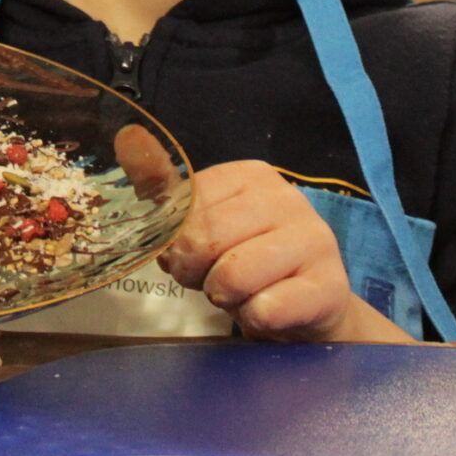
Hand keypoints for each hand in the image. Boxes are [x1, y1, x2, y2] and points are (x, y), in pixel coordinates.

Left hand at [157, 160, 411, 343]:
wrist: (307, 309)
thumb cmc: (246, 262)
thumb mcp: (201, 224)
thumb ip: (161, 187)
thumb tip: (127, 135)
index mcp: (252, 176)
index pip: (186, 208)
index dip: (176, 244)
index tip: (195, 254)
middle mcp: (287, 198)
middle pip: (205, 241)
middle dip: (196, 274)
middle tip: (215, 281)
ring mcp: (314, 239)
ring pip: (233, 277)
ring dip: (227, 299)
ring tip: (244, 294)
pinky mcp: (329, 286)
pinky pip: (265, 310)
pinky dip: (255, 319)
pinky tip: (270, 311)